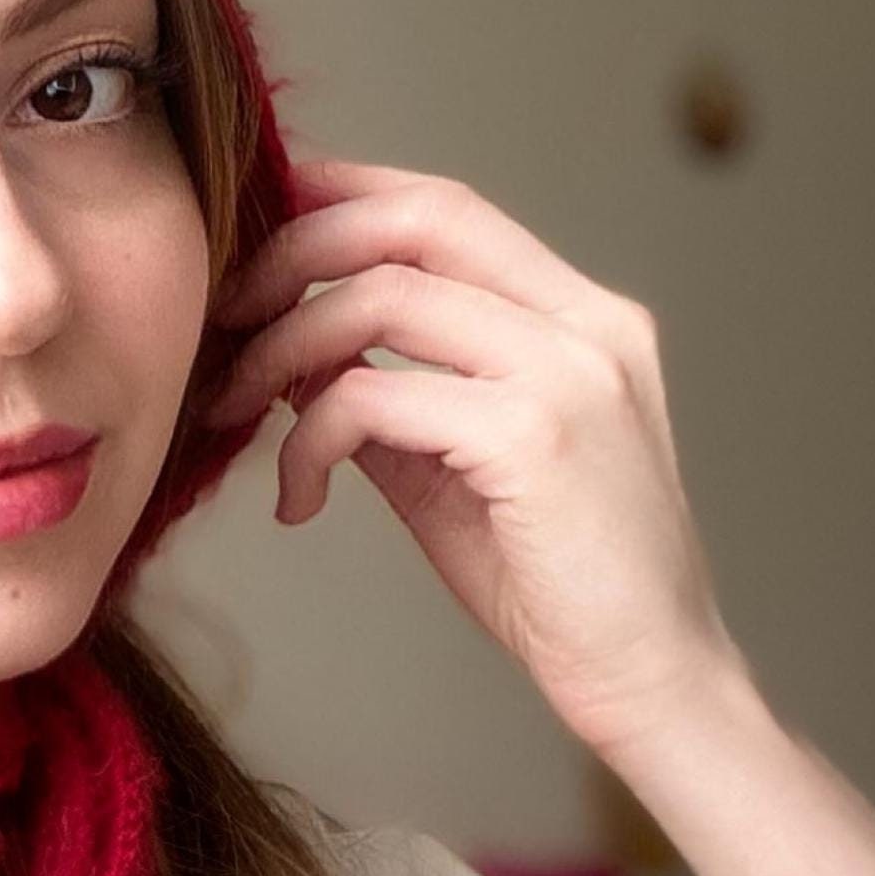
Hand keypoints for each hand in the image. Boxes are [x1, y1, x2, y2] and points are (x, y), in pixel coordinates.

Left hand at [205, 153, 749, 758]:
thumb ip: (394, 401)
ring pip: (381, 299)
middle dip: (296, 249)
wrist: (650, 679)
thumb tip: (295, 360)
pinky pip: (375, 400)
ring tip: (236, 409)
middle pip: (415, 220)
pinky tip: (298, 497)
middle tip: (224, 313)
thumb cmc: (557, 585)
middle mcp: (585, 324)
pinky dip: (309, 438)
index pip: (445, 207)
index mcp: (579, 318)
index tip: (256, 223)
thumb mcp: (457, 470)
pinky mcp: (534, 438)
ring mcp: (567, 373)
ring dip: (281, 349)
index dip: (339, 195)